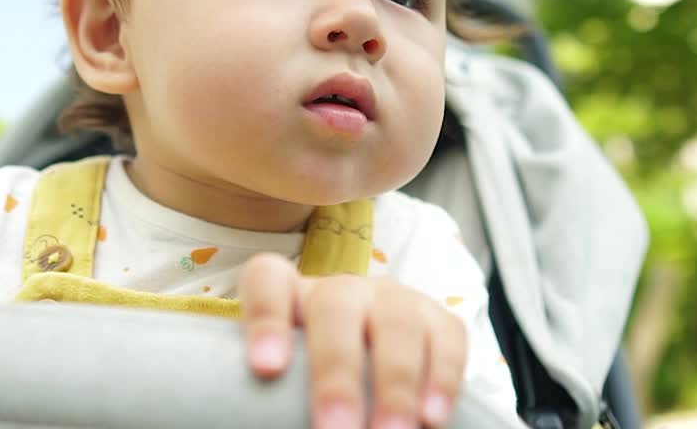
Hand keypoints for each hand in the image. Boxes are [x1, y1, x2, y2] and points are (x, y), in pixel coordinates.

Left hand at [238, 253, 465, 428]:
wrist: (372, 367)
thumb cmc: (311, 381)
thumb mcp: (285, 384)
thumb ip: (269, 399)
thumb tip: (249, 423)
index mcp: (292, 295)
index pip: (269, 282)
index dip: (266, 318)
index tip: (266, 368)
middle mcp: (343, 289)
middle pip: (336, 309)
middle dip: (337, 372)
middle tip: (335, 428)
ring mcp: (394, 299)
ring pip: (396, 322)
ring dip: (395, 383)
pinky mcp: (439, 320)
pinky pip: (447, 338)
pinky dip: (443, 378)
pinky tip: (433, 417)